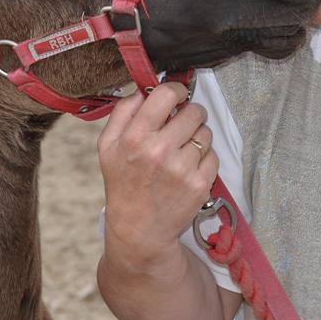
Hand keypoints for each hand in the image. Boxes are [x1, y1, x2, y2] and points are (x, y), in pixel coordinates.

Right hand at [98, 82, 219, 272]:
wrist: (138, 229)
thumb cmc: (123, 184)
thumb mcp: (107, 146)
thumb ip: (123, 112)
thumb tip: (144, 90)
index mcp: (135, 137)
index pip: (166, 94)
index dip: (176, 91)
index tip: (177, 96)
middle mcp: (159, 151)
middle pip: (194, 111)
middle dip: (190, 114)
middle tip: (182, 125)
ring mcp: (182, 169)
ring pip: (206, 133)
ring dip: (198, 136)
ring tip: (182, 150)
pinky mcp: (199, 184)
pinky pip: (213, 155)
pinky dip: (204, 158)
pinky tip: (188, 168)